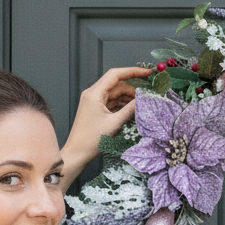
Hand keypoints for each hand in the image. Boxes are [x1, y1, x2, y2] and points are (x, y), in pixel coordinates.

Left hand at [60, 66, 152, 187]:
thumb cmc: (91, 140)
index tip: (147, 73)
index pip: (115, 74)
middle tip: (146, 96)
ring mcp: (93, 101)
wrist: (77, 153)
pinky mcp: (95, 109)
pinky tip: (131, 111)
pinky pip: (111, 102)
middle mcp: (93, 94)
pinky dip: (122, 104)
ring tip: (140, 106)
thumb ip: (130, 109)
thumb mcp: (114, 123)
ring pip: (115, 93)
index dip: (133, 72)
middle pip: (116, 84)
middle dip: (132, 89)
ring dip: (128, 98)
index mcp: (94, 93)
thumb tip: (143, 99)